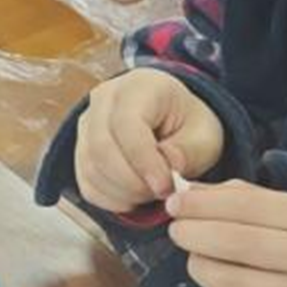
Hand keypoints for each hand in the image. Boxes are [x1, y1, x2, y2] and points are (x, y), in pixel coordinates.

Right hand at [73, 69, 224, 211]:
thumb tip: (169, 164)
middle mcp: (104, 99)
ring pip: (90, 168)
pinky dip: (110, 199)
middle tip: (162, 193)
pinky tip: (135, 197)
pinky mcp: (81, 149)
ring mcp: (87, 124)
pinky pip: (86, 182)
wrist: (172, 120)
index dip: (144, 160)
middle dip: (133, 182)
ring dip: (123, 192)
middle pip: (101, 147)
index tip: (166, 186)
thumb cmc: (188, 123)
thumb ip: (189, 150)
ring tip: (152, 192)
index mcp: (139, 86)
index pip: (127, 123)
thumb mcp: (204, 134)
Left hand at [167, 181, 286, 286]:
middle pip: (231, 242)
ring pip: (227, 281)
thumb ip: (254, 199)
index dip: (201, 203)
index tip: (176, 202)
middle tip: (178, 230)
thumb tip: (194, 194)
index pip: (245, 205)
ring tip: (200, 260)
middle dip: (192, 233)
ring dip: (200, 266)